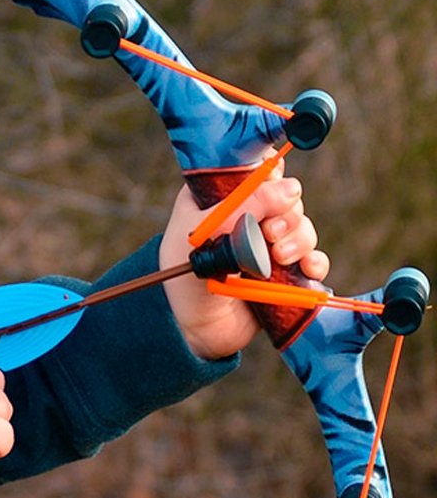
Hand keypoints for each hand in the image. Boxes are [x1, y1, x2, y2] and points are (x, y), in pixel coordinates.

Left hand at [160, 172, 330, 359]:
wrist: (190, 329)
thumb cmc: (182, 276)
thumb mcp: (203, 233)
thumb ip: (243, 208)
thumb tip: (291, 189)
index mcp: (219, 198)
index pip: (254, 168)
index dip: (270, 172)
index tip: (273, 182)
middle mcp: (246, 217)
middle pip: (287, 197)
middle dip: (286, 214)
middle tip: (269, 235)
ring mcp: (265, 246)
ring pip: (302, 227)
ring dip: (299, 239)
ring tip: (278, 257)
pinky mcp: (282, 273)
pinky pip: (312, 260)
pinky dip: (314, 262)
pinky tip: (306, 269)